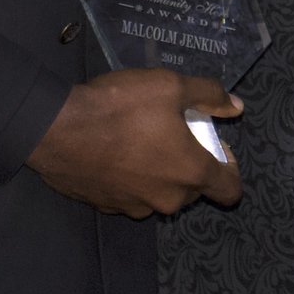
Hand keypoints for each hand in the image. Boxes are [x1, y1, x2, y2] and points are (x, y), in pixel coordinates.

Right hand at [26, 68, 243, 217]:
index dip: (230, 169)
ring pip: (160, 194)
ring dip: (159, 173)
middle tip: (174, 134)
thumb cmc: (121, 107)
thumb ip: (209, 95)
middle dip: (191, 165)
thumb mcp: (170, 86)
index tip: (218, 148)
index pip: (229, 190)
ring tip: (141, 140)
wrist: (57, 130)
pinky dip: (131, 178)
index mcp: (190, 173)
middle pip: (193, 191)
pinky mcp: (106, 206)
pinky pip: (130, 194)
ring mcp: (134, 207)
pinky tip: (114, 153)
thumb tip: (236, 107)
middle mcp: (167, 199)